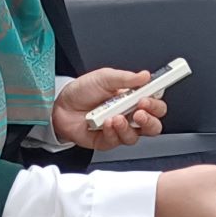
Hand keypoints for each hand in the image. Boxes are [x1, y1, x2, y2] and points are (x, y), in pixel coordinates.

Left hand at [52, 69, 167, 151]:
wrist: (59, 105)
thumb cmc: (81, 91)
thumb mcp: (104, 77)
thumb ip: (126, 78)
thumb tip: (145, 75)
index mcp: (132, 98)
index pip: (155, 104)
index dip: (155, 103)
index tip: (148, 98)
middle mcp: (129, 115)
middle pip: (152, 125)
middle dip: (149, 119)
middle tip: (139, 111)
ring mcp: (119, 129)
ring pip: (136, 136)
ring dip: (128, 127)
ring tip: (116, 117)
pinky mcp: (107, 140)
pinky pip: (116, 141)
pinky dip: (112, 132)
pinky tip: (104, 123)